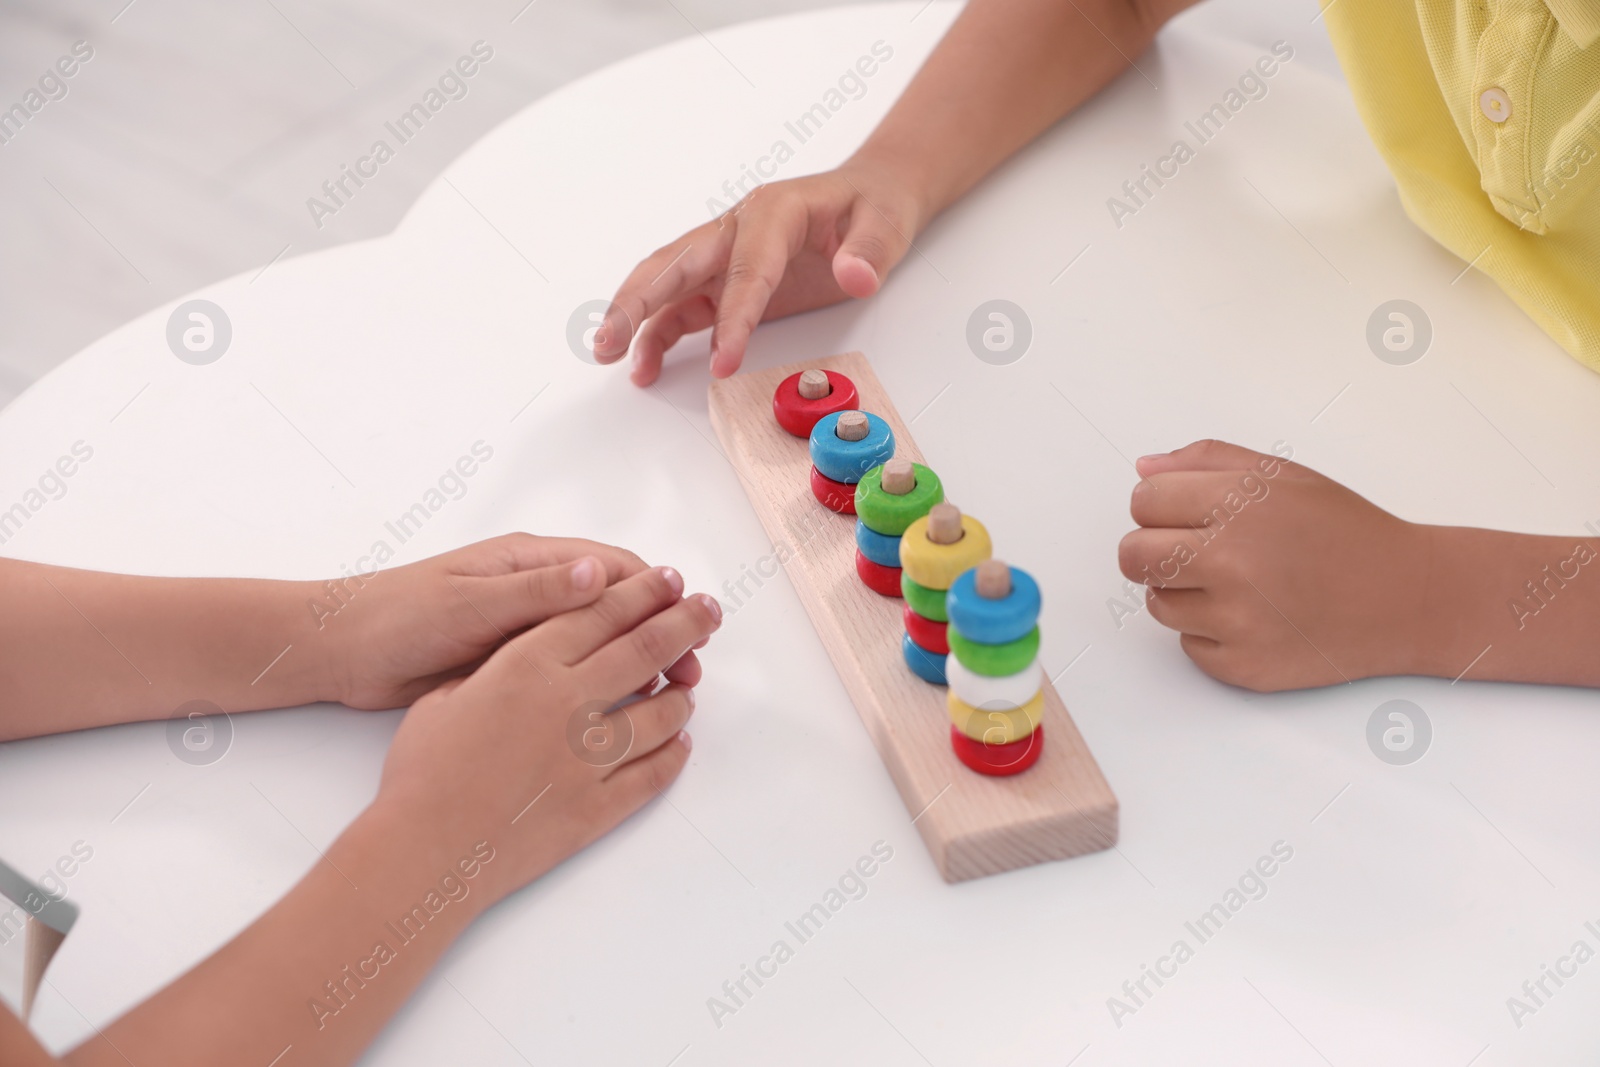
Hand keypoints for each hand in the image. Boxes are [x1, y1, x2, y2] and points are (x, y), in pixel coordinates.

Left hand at [323, 533, 701, 709]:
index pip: (612, 570)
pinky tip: (620, 712)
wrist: (342, 652)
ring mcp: (525, 627)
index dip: (656, 597)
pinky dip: (602, 683)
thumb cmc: (399, 616)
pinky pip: (570, 668)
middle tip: (691, 670)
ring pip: (598, 639)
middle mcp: (534, 589)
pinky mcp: (512, 663)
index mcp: (528, 562)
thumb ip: (533, 592)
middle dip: (659, 631)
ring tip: (668, 695)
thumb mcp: (469, 604)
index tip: (688, 625)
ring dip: (635, 660)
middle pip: (616, 604)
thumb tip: (595, 576)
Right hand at [373, 564, 722, 903]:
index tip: (669, 580)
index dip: (641, 592)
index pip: (601, 614)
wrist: (426, 848)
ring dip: (681, 694)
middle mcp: (568, 703)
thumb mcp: (446, 695)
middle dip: (685, 622)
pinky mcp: (598, 806)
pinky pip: (653, 774)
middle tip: (710, 609)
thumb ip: (494, 667)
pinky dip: (673, 755)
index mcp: (528, 666)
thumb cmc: (423, 772)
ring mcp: (589, 757)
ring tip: (690, 683)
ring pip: (661, 714)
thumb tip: (524, 654)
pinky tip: (680, 743)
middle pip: (645, 649)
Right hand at [592, 162, 922, 384]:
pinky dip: (660, 333)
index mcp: (773, 211)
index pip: (746, 270)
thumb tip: (856, 276)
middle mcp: (737, 228)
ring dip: (635, 318)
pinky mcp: (726, 279)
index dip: (733, 318)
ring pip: (667, 283)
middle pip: (675, 263)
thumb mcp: (886, 223)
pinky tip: (645, 363)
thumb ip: (870, 251)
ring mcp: (726, 254)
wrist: (871, 194)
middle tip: (609, 341)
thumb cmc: (873, 205)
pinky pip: (685, 306)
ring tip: (611, 356)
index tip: (722, 360)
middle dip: (637, 303)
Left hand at [1118, 441, 1434, 691]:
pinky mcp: (1240, 666)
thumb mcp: (1282, 476)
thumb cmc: (1346, 532)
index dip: (1160, 507)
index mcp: (1238, 505)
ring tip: (1238, 584)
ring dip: (1184, 594)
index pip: (1144, 502)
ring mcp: (1235, 620)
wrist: (1406, 598)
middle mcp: (1232, 563)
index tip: (1183, 515)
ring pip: (1157, 604)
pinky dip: (1211, 633)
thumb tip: (1144, 468)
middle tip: (1195, 552)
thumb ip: (1207, 462)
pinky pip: (1187, 646)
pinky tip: (1255, 617)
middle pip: (1133, 557)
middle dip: (1154, 551)